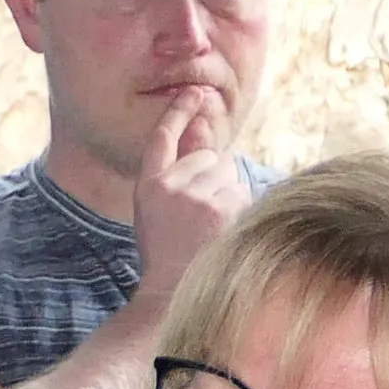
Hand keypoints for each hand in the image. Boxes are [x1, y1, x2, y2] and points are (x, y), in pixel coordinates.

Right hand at [131, 86, 251, 288]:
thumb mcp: (159, 216)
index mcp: (147, 188)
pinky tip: (224, 232)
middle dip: (214, 178)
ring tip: (213, 229)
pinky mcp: (221, 207)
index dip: (178, 112)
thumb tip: (205, 136)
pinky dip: (240, 209)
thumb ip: (176, 178)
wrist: (176, 296)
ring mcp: (194, 196)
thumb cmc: (171, 259)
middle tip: (205, 218)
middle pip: (208, 157)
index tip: (194, 92)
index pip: (162, 139)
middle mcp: (168, 186)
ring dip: (228, 195)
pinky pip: (242, 191)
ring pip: (228, 173)